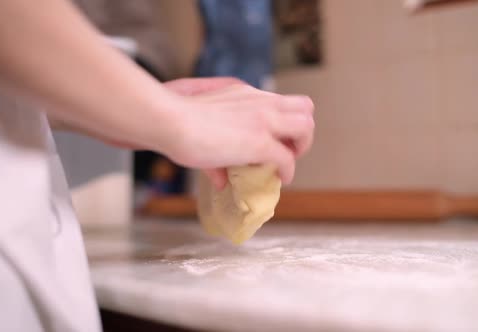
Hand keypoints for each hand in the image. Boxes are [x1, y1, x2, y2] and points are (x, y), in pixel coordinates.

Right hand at [162, 79, 314, 187]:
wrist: (171, 120)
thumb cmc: (178, 118)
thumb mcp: (205, 122)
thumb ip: (217, 145)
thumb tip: (221, 179)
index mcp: (247, 93)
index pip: (281, 101)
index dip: (285, 120)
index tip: (275, 137)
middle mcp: (261, 102)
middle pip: (305, 107)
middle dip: (302, 129)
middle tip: (289, 148)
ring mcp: (263, 121)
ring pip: (306, 127)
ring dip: (301, 146)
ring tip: (288, 162)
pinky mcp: (260, 143)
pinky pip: (287, 158)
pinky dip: (288, 170)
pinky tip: (281, 178)